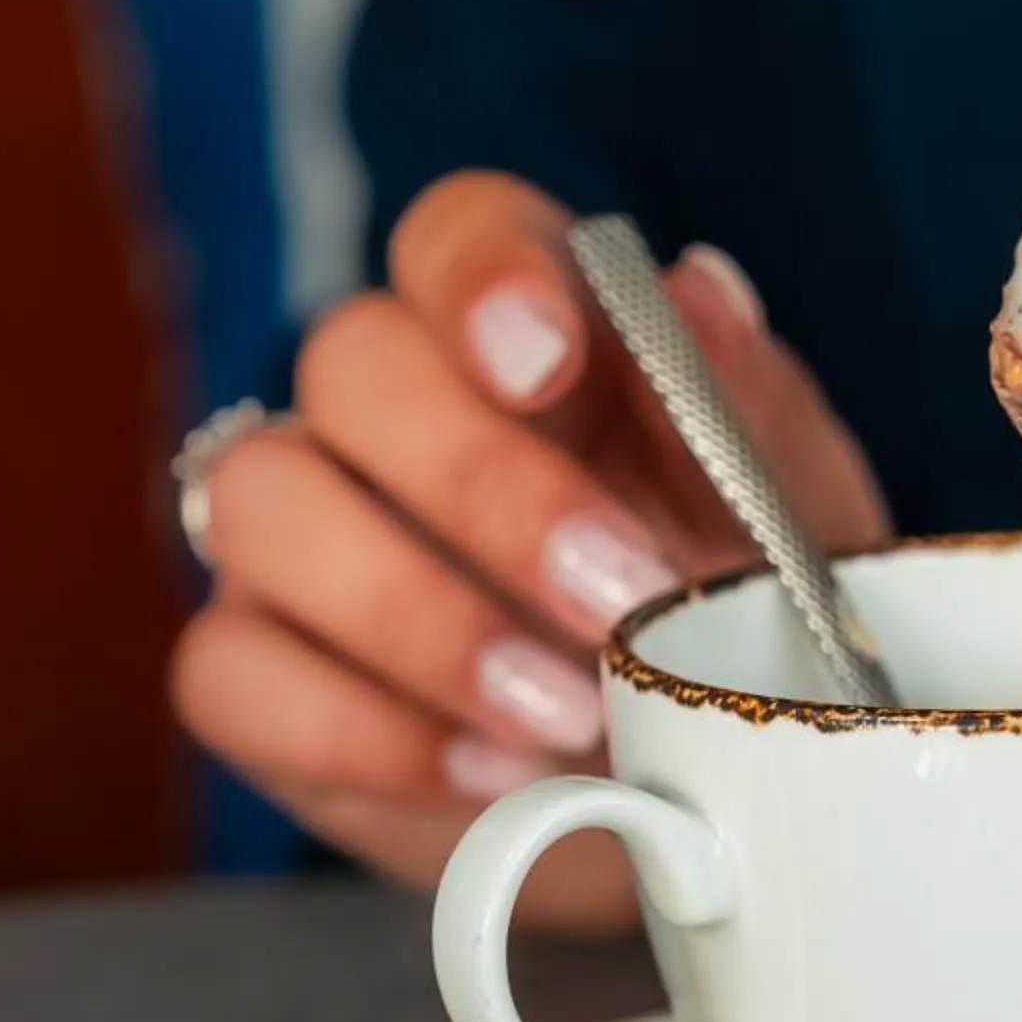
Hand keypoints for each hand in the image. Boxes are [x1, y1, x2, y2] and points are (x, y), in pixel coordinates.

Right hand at [172, 173, 889, 927]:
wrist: (705, 791)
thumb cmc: (736, 613)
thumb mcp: (793, 514)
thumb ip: (749, 403)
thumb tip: (698, 290)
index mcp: (525, 330)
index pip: (456, 229)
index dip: (484, 275)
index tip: (545, 359)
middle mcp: (389, 406)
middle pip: (352, 362)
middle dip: (483, 484)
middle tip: (618, 595)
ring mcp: (302, 533)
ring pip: (260, 502)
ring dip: (414, 615)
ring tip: (562, 711)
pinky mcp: (258, 671)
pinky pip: (228, 669)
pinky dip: (359, 731)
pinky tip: (487, 773)